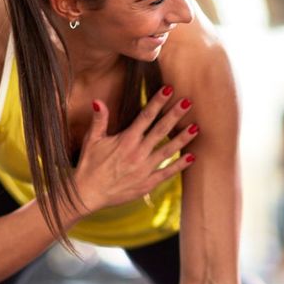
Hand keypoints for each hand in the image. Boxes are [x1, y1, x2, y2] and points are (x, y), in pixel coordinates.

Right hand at [73, 87, 197, 213]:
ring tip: (196, 128)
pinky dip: (180, 165)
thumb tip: (98, 101)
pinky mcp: (147, 183)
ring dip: (183, 138)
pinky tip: (192, 157)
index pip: (145, 116)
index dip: (158, 101)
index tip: (169, 89)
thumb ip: (99, 120)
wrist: (87, 194)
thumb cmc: (88, 165)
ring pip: (168, 150)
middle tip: (189, 102)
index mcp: (126, 140)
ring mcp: (144, 169)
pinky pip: (167, 173)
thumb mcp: (91, 140)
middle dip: (175, 115)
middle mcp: (137, 153)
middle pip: (161, 130)